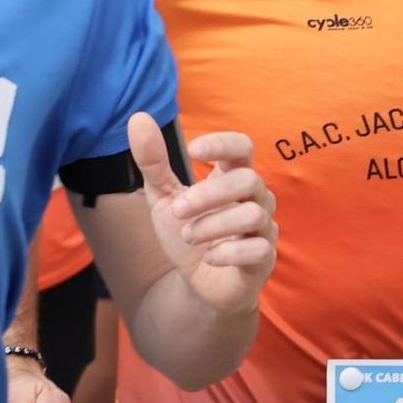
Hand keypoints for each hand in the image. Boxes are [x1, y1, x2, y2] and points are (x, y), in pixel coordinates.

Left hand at [133, 114, 278, 315]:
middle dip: (208, 194)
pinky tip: (207, 257)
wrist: (197, 285)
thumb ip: (153, 162)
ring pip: (253, 214)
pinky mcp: (264, 259)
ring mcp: (264, 229)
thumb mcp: (163, 197)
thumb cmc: (188, 233)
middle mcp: (255, 199)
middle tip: (177, 210)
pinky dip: (226, 252)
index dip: (222, 143)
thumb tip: (138, 117)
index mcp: (232, 177)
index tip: (193, 151)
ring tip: (187, 236)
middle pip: (248, 179)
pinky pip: (257, 249)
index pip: (243, 147)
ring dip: (213, 225)